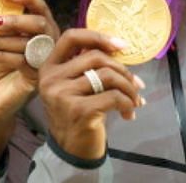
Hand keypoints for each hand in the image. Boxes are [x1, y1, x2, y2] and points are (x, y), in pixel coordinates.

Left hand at [0, 0, 61, 118]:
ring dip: (0, 39)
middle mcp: (46, 43)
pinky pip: (22, 61)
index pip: (40, 8)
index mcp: (38, 29)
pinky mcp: (37, 78)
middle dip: (14, 20)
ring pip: (28, 43)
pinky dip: (1, 54)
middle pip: (40, 24)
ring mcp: (44, 61)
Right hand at [38, 28, 145, 160]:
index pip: (71, 37)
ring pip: (108, 76)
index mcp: (49, 67)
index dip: (98, 36)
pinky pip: (114, 97)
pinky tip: (129, 113)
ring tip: (134, 100)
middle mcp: (51, 78)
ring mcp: (62, 94)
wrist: (70, 149)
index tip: (121, 46)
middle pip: (96, 57)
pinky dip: (128, 103)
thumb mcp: (73, 86)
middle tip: (136, 84)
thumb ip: (85, 66)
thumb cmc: (76, 114)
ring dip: (129, 88)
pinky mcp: (79, 110)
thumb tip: (117, 48)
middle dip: (123, 70)